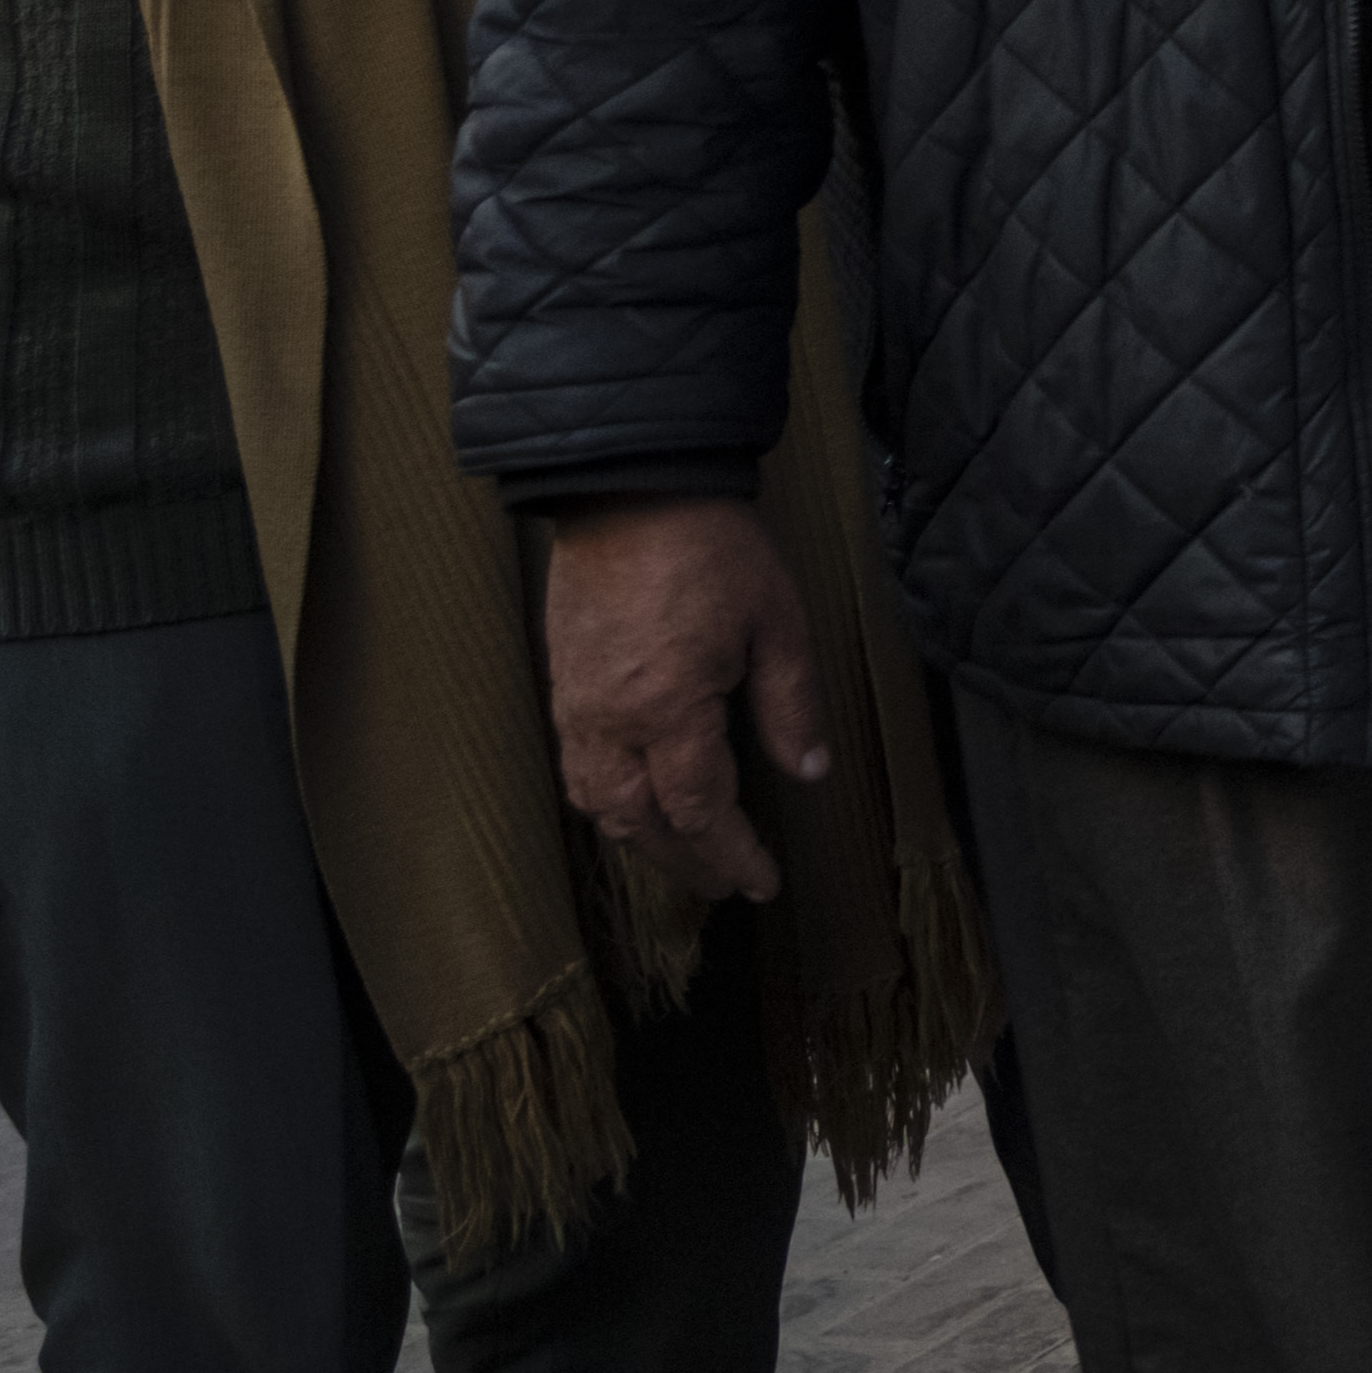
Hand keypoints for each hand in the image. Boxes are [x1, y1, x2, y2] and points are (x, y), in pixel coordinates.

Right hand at [544, 494, 822, 902]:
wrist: (631, 488)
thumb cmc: (711, 546)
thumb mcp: (779, 622)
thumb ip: (791, 705)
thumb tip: (809, 769)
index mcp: (667, 707)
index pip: (699, 811)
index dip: (732, 854)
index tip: (761, 882)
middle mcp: (610, 719)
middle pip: (641, 823)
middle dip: (688, 863)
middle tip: (728, 884)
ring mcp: (577, 705)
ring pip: (599, 803)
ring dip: (643, 842)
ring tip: (688, 859)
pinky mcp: (562, 686)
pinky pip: (578, 768)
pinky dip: (609, 803)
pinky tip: (637, 807)